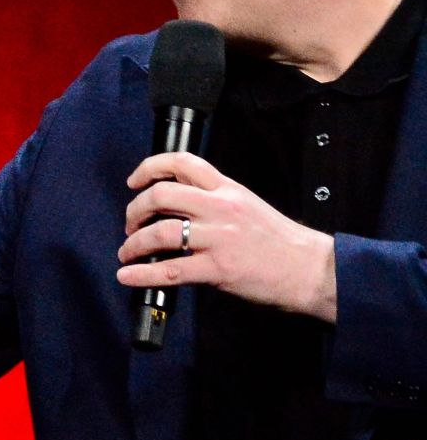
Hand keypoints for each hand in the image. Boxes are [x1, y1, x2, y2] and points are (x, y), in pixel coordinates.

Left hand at [116, 151, 337, 321]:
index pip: (183, 163)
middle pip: (162, 195)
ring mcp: (218, 238)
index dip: (150, 168)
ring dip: (133, 244)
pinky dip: (142, 274)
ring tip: (128, 253)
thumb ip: (214, 199)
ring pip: (160, 232)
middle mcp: (220, 208)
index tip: (134, 182)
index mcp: (228, 189)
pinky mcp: (218, 268)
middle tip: (130, 224)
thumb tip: (175, 204)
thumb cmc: (279, 240)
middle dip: (135, 209)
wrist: (311, 269)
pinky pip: (170, 270)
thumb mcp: (247, 204)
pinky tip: (127, 276)